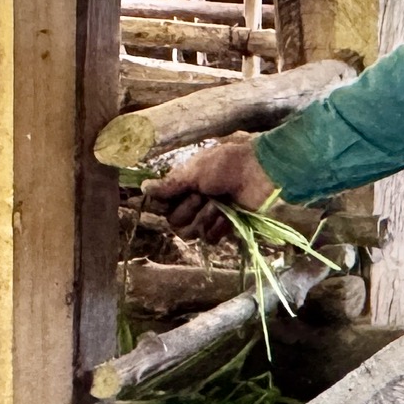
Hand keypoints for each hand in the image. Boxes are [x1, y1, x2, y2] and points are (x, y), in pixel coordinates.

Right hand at [143, 134, 277, 242]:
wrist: (259, 174)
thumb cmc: (227, 165)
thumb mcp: (195, 171)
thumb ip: (170, 184)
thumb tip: (143, 188)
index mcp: (183, 185)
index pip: (162, 206)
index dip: (169, 203)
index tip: (183, 192)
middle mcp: (192, 202)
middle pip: (174, 222)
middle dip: (190, 209)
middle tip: (204, 195)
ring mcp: (208, 216)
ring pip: (191, 232)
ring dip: (205, 217)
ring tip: (219, 204)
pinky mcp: (224, 227)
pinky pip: (210, 238)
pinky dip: (219, 227)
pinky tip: (228, 215)